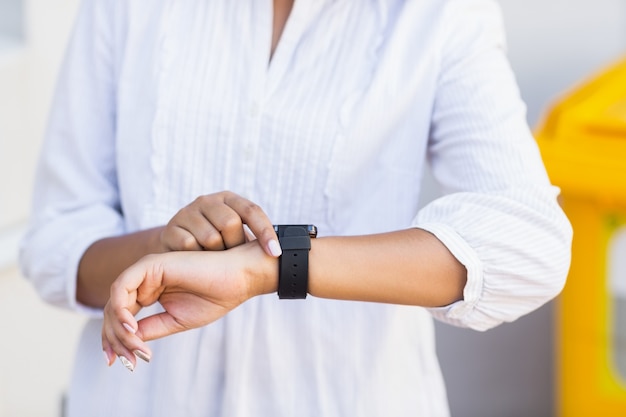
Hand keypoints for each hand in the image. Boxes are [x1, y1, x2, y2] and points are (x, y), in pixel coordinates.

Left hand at [101, 241, 276, 370]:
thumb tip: (125, 343)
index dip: (114, 340)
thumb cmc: (215, 297)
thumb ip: (150, 328)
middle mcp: (144, 279)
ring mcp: (146, 270)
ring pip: (114, 302)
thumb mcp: (175, 321)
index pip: (120, 315)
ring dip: (119, 330)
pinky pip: (121, 288)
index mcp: (150, 290)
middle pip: (112, 311)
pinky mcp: (150, 264)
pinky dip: (122, 311)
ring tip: (136, 349)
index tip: (118, 363)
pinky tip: (133, 329)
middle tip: (128, 362)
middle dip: (115, 340)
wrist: (238, 278)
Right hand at [159, 191, 281, 256]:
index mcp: (229, 199)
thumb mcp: (235, 236)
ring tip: (214, 260)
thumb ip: (254, 239)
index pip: (252, 211)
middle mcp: (208, 201)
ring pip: (210, 237)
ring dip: (216, 255)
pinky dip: (197, 257)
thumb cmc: (216, 245)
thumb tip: (284, 252)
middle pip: (230, 223)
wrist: (176, 250)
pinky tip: (196, 260)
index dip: (265, 232)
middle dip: (235, 245)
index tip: (276, 253)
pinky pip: (189, 245)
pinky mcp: (171, 228)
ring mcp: (187, 212)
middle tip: (232, 257)